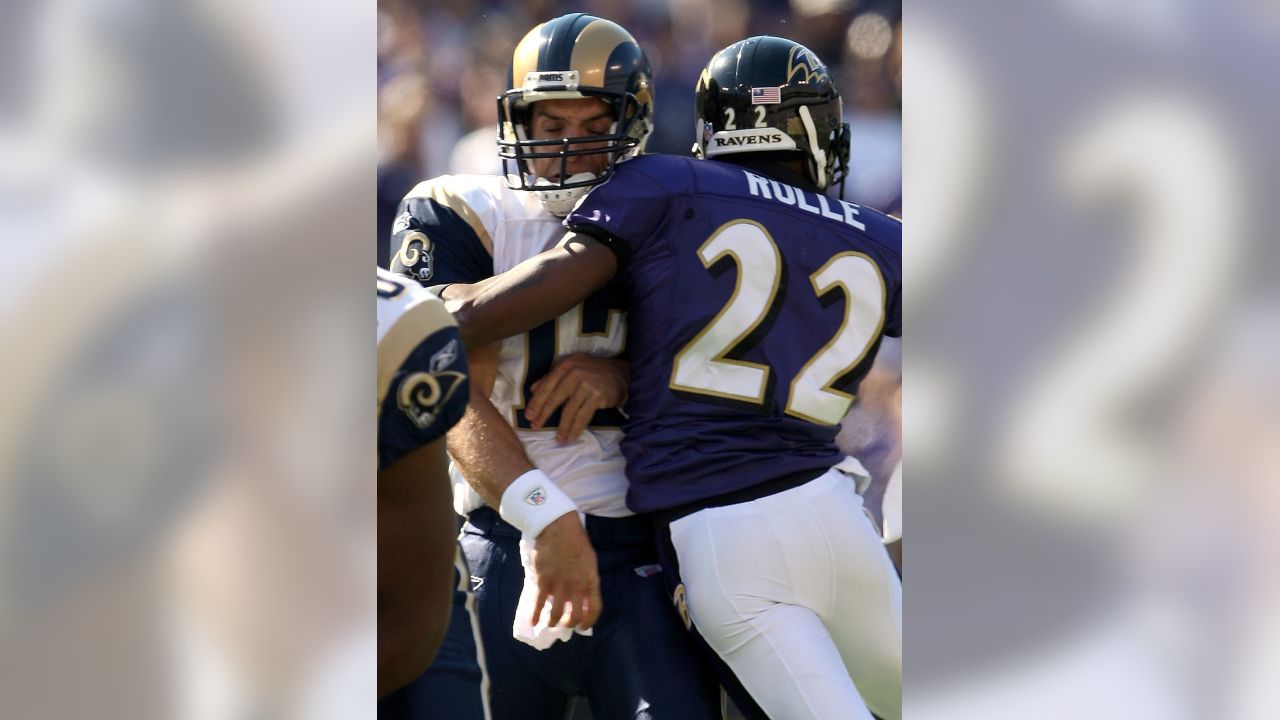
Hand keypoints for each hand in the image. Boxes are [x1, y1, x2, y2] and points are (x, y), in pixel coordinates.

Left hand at [525, 354, 628, 441]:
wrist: (620, 374)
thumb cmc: (592, 372)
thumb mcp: (572, 368)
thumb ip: (552, 377)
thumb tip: (533, 389)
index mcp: (565, 365)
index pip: (546, 386)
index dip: (536, 402)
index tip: (529, 415)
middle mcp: (575, 373)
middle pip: (555, 398)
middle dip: (544, 414)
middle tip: (535, 427)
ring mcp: (587, 385)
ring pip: (569, 410)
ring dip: (562, 427)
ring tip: (558, 439)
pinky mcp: (597, 396)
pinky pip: (583, 416)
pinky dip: (576, 428)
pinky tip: (571, 436)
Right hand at [529, 513, 602, 629]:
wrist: (558, 527)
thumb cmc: (576, 541)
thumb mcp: (590, 561)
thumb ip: (587, 579)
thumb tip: (583, 594)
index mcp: (590, 581)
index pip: (594, 609)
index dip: (589, 622)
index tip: (583, 627)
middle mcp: (576, 587)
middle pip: (575, 616)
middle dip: (570, 624)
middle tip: (565, 623)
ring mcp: (559, 585)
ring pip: (557, 614)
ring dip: (553, 622)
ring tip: (550, 622)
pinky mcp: (543, 581)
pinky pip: (539, 603)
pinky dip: (535, 615)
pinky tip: (533, 621)